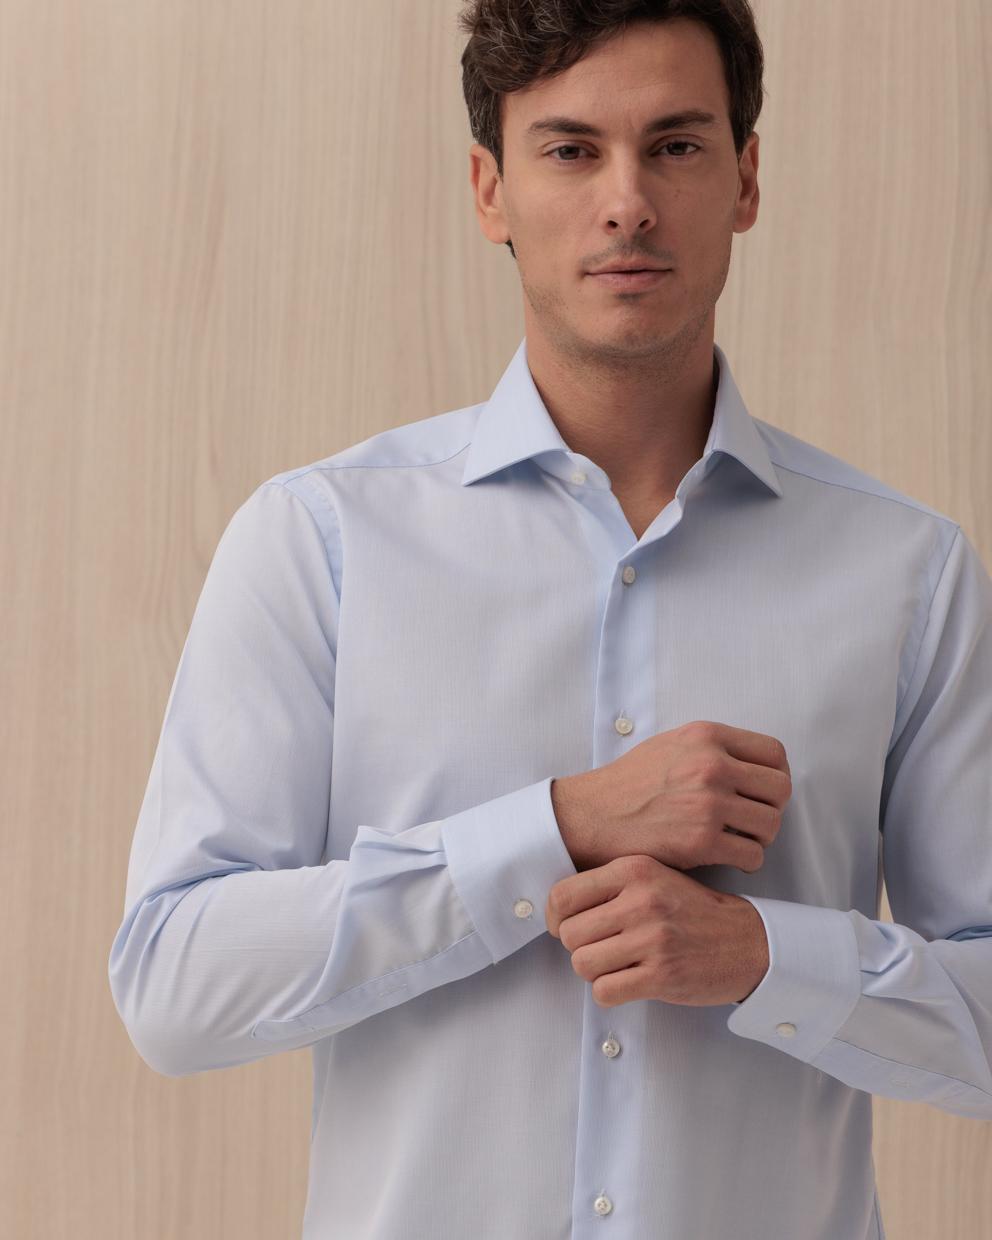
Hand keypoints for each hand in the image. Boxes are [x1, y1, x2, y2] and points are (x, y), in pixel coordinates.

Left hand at [545, 853, 769, 1006]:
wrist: (747, 940)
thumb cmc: (693, 910)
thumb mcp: (653, 877)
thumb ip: (610, 885)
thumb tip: (556, 907)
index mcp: (634, 869)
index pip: (563, 895)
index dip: (554, 917)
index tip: (563, 927)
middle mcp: (641, 900)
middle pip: (569, 934)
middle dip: (578, 947)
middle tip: (601, 948)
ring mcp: (652, 939)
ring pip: (582, 964)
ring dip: (594, 971)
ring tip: (616, 965)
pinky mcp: (662, 975)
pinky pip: (605, 991)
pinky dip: (609, 992)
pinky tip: (628, 982)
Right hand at [551, 719, 791, 873]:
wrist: (592, 816)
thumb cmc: (629, 783)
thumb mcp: (670, 744)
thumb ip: (712, 747)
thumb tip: (752, 762)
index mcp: (706, 736)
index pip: (774, 753)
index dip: (777, 775)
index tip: (765, 791)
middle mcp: (711, 765)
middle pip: (780, 789)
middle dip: (772, 808)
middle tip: (753, 820)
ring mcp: (707, 804)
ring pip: (771, 824)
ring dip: (761, 837)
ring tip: (739, 840)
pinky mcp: (701, 841)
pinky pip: (753, 855)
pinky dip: (747, 861)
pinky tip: (729, 857)